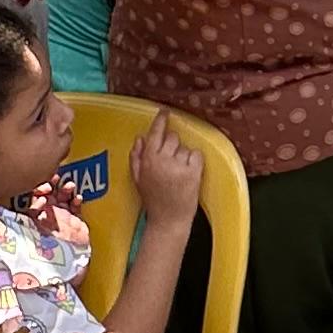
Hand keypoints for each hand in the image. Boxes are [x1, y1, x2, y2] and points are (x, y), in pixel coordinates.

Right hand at [130, 110, 202, 229]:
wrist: (168, 221)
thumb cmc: (153, 200)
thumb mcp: (138, 179)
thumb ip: (136, 157)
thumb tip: (140, 137)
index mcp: (148, 159)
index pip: (156, 133)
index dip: (161, 121)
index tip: (165, 112)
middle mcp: (162, 160)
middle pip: (173, 138)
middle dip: (173, 146)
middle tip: (171, 162)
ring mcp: (179, 166)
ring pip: (185, 147)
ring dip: (183, 157)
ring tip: (178, 173)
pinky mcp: (193, 173)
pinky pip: (197, 155)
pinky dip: (195, 162)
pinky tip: (189, 174)